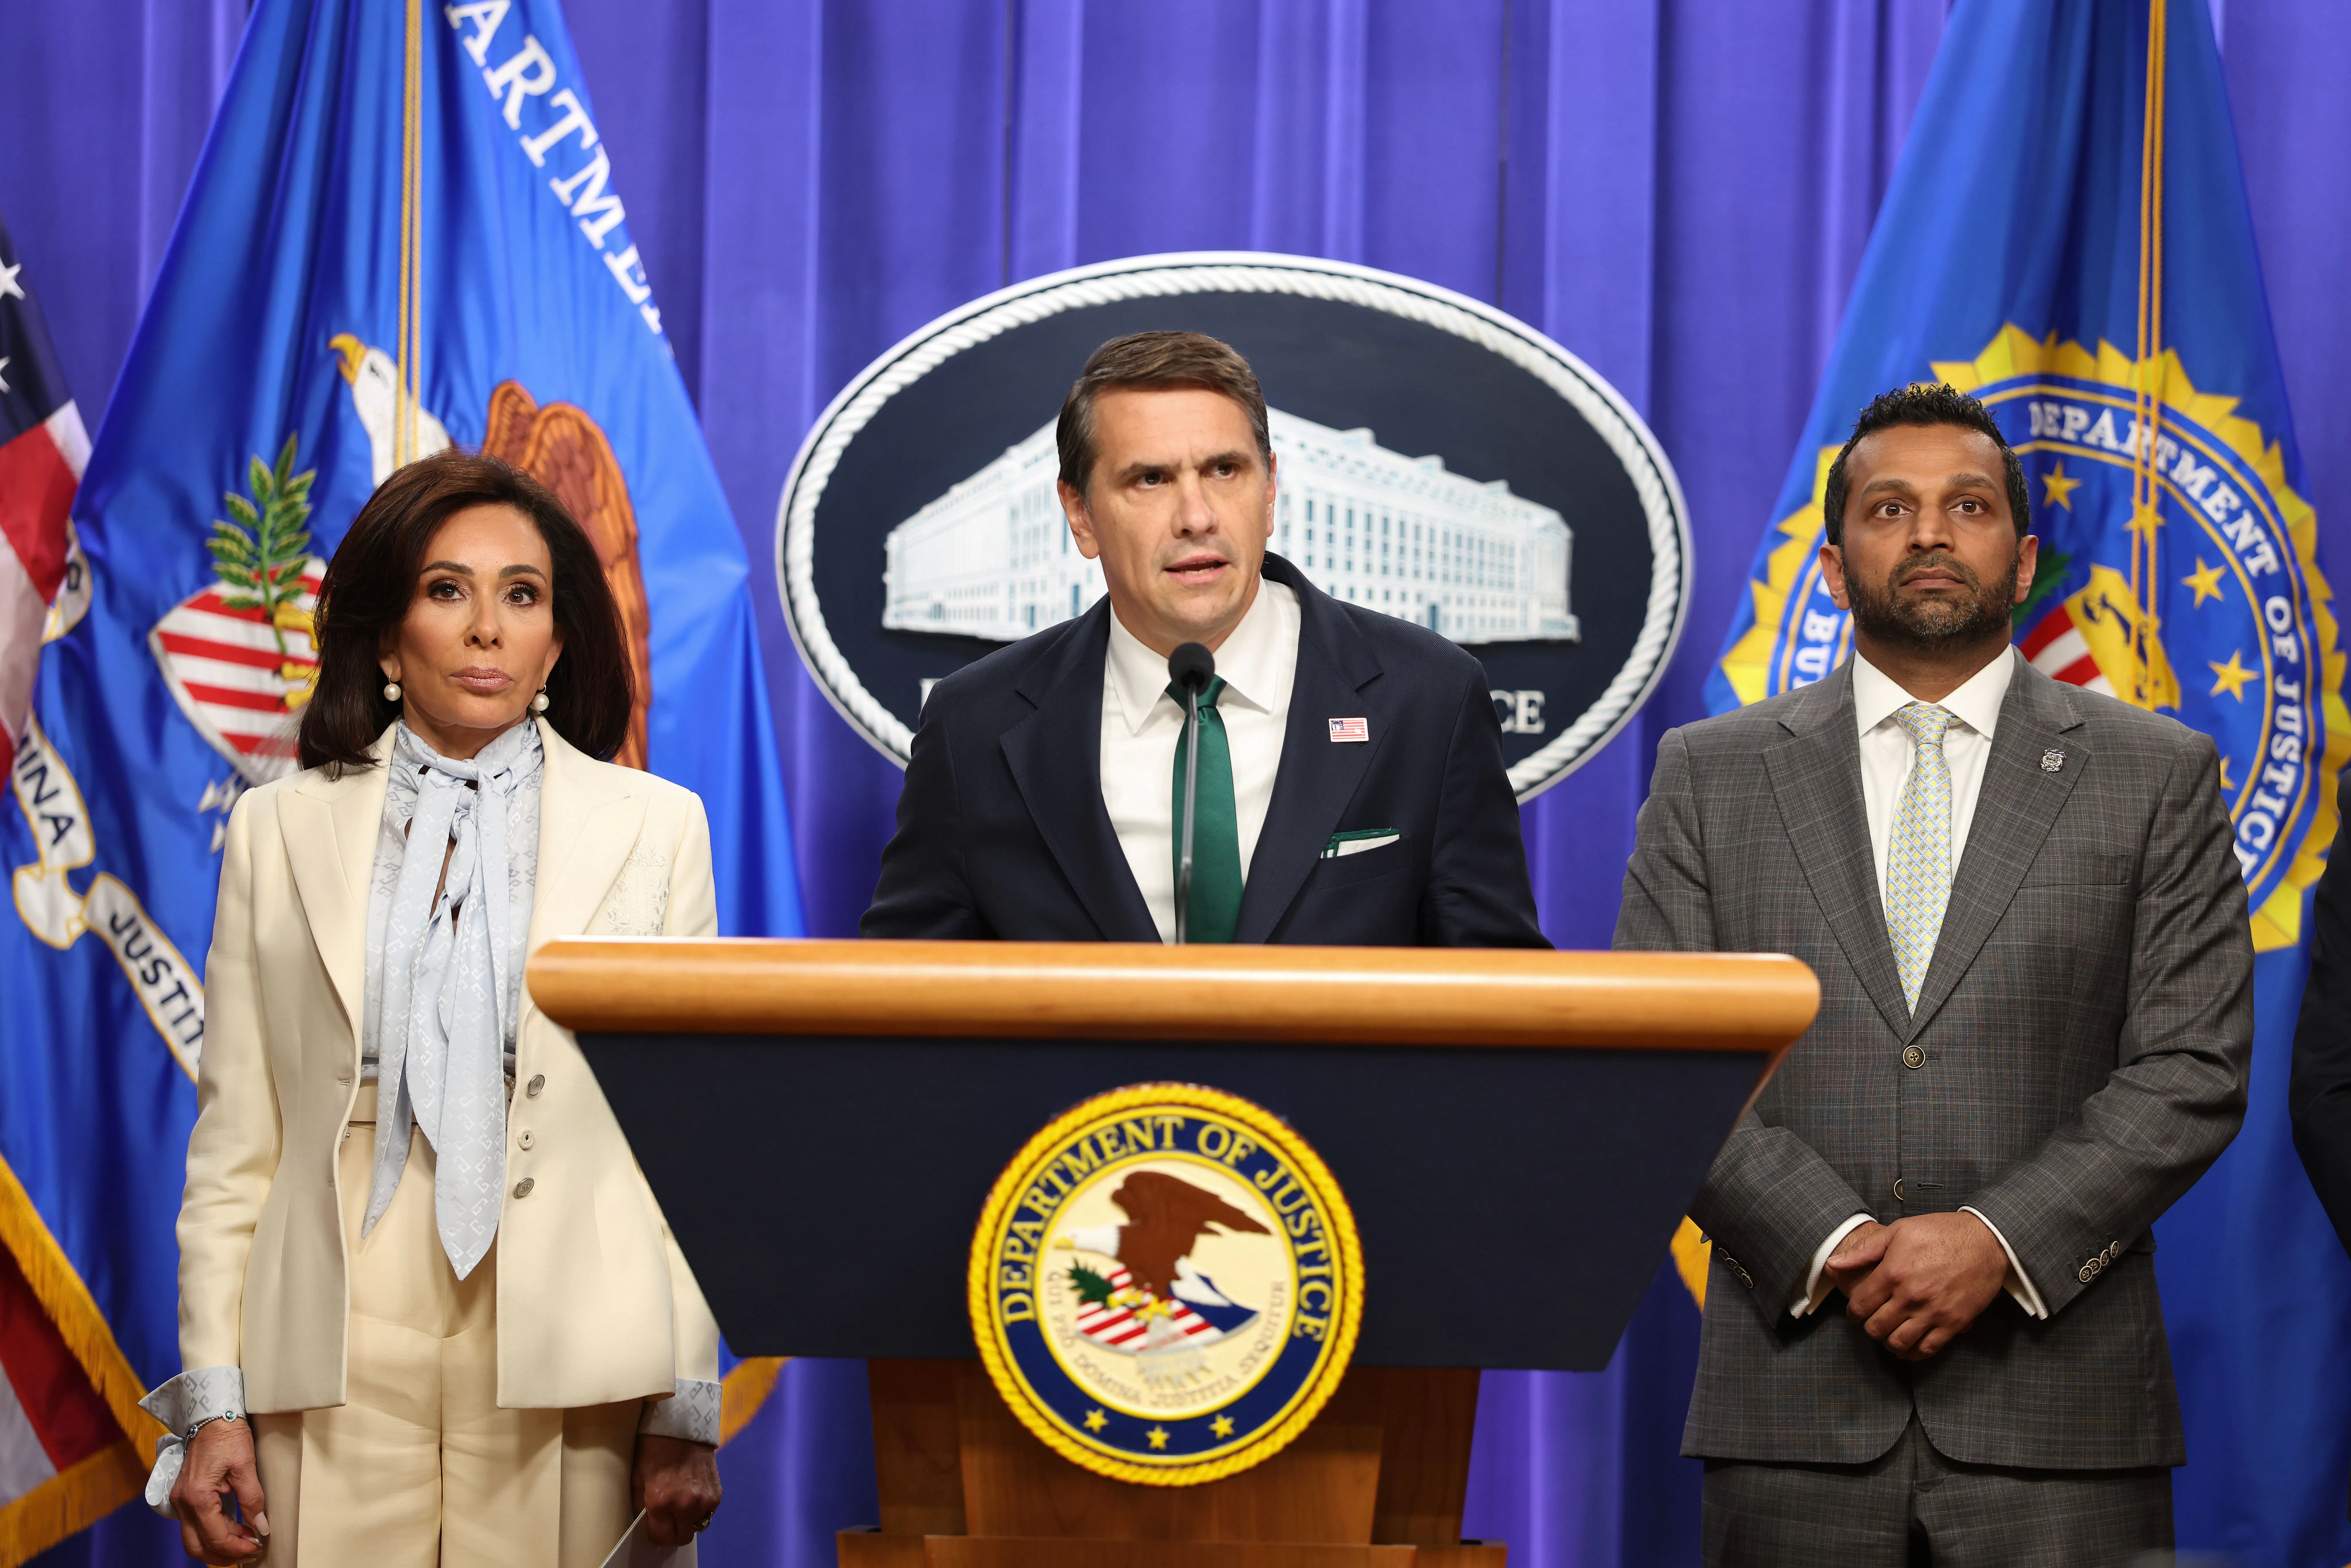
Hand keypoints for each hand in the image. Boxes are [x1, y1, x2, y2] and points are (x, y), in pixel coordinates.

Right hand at [171, 1418, 265, 1563]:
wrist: (211, 1417)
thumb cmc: (228, 1437)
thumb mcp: (246, 1465)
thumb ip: (252, 1499)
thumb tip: (260, 1527)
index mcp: (197, 1496)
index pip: (215, 1536)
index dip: (236, 1547)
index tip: (256, 1546)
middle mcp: (183, 1503)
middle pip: (197, 1545)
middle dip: (223, 1554)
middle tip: (249, 1552)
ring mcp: (180, 1500)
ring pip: (193, 1538)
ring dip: (217, 1546)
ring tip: (244, 1543)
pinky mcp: (183, 1496)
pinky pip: (194, 1525)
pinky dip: (211, 1533)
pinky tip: (231, 1530)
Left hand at [633, 1433, 720, 1546]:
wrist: (683, 1426)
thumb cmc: (654, 1450)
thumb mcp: (638, 1477)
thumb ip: (641, 1505)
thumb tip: (645, 1522)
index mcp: (661, 1502)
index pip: (662, 1538)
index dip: (657, 1534)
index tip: (655, 1526)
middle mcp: (685, 1505)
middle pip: (682, 1538)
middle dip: (673, 1532)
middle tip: (668, 1519)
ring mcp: (704, 1500)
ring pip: (696, 1526)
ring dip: (688, 1520)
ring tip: (681, 1502)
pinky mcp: (717, 1493)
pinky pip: (708, 1513)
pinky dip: (700, 1509)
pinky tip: (693, 1493)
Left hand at [1827, 1212, 2008, 1359]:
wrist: (1985, 1241)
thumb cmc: (1940, 1232)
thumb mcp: (1898, 1231)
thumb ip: (1864, 1250)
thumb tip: (1834, 1263)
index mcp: (1893, 1273)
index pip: (1860, 1306)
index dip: (1853, 1313)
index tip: (1856, 1311)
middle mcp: (1910, 1296)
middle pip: (1876, 1328)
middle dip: (1869, 1327)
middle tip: (1872, 1322)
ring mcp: (1933, 1312)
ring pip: (1898, 1343)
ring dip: (1888, 1342)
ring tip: (1888, 1333)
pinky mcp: (1953, 1323)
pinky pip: (1927, 1349)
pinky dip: (1913, 1352)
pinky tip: (1908, 1345)